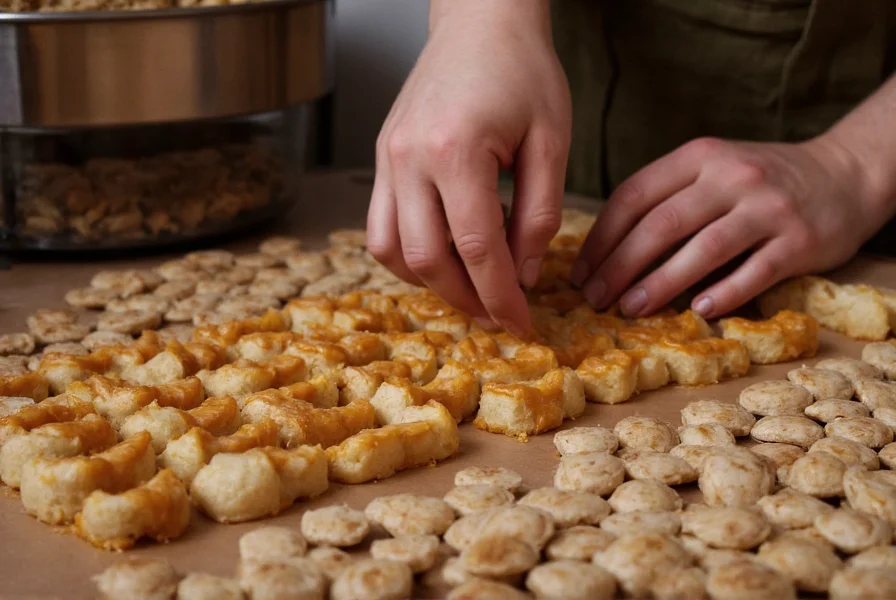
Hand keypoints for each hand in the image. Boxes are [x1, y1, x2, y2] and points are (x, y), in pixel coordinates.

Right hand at [366, 0, 570, 335]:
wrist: (480, 20)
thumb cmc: (523, 71)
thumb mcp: (552, 142)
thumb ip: (539, 215)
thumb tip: (524, 276)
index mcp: (455, 150)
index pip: (478, 248)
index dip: (502, 296)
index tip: (521, 325)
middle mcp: (408, 158)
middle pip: (427, 258)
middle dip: (466, 299)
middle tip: (499, 315)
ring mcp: (387, 158)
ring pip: (391, 250)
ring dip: (430, 281)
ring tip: (471, 289)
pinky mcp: (382, 158)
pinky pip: (381, 226)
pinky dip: (409, 254)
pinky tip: (444, 256)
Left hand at [572, 135, 883, 318]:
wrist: (845, 174)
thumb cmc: (760, 181)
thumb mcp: (711, 171)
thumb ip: (667, 200)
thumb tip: (607, 255)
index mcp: (699, 157)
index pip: (634, 196)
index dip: (601, 238)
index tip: (580, 272)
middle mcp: (731, 176)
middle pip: (661, 225)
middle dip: (620, 266)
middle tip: (595, 298)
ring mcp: (768, 207)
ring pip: (703, 249)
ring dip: (660, 283)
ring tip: (630, 309)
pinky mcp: (799, 240)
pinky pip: (754, 272)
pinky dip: (724, 293)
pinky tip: (698, 311)